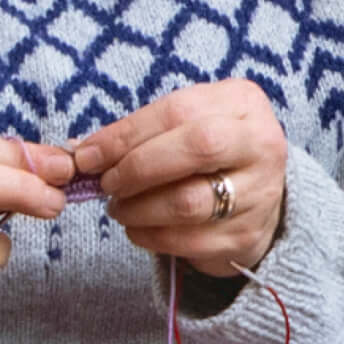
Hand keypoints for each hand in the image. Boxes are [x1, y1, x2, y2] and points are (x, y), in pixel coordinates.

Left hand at [70, 80, 288, 277]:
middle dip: (137, 167)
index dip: (126, 134)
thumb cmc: (211, 153)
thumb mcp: (187, 123)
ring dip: (139, 208)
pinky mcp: (248, 235)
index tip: (88, 155)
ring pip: (189, 202)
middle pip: (196, 148)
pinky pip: (189, 240)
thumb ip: (142, 132)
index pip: (178, 111)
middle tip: (107, 183)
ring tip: (119, 208)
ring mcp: (260, 193)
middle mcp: (261, 143)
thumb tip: (82, 151)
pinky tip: (138, 228)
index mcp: (242, 103)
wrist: (259, 197)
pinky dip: (151, 236)